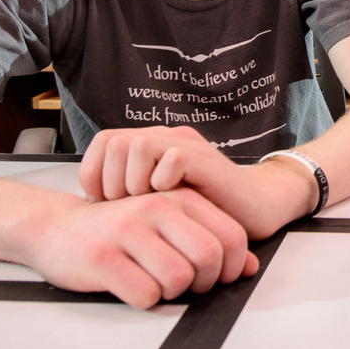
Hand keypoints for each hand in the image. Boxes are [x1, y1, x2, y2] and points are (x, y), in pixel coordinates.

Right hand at [26, 189, 258, 308]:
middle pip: (209, 258)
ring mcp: (127, 231)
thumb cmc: (116, 231)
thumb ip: (209, 240)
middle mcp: (154, 208)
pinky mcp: (102, 258)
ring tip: (155, 283)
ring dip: (172, 294)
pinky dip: (145, 300)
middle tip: (186, 287)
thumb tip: (250, 268)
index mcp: (176, 198)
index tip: (218, 279)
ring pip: (179, 279)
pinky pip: (145, 294)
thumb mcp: (166, 225)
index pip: (231, 236)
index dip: (233, 268)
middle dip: (205, 283)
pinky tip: (131, 287)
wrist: (54, 228)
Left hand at [78, 125, 316, 237]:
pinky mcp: (207, 160)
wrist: (258, 207)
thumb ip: (131, 193)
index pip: (103, 142)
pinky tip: (168, 198)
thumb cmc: (208, 210)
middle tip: (122, 208)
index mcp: (152, 144)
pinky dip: (162, 181)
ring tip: (144, 204)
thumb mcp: (160, 201)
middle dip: (109, 181)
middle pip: (114, 142)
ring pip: (137, 145)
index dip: (92, 174)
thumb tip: (92, 205)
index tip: (100, 204)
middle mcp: (167, 138)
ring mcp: (187, 146)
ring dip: (133, 181)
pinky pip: (172, 158)